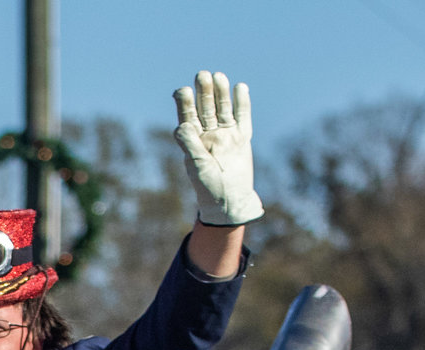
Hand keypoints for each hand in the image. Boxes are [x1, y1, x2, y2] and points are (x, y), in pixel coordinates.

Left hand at [173, 71, 260, 226]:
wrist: (230, 200)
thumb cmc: (209, 186)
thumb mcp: (197, 166)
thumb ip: (190, 145)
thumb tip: (181, 125)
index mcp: (194, 140)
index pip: (188, 117)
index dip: (186, 103)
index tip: (183, 90)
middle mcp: (209, 135)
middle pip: (206, 109)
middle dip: (204, 92)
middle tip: (202, 74)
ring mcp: (226, 135)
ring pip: (224, 110)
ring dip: (221, 94)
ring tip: (219, 76)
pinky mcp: (242, 139)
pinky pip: (243, 117)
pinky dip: (242, 103)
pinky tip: (240, 87)